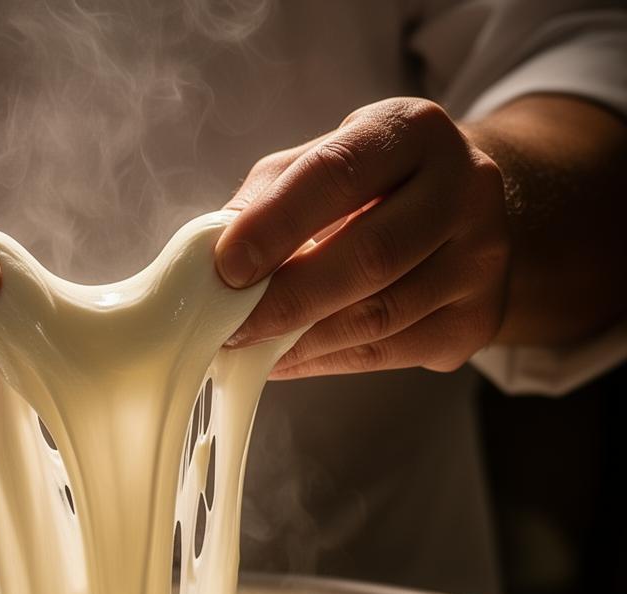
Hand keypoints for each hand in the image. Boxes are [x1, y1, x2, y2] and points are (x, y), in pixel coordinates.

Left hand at [215, 98, 510, 378]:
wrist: (461, 214)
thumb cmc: (369, 188)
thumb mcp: (319, 164)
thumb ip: (267, 200)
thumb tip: (213, 259)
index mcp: (413, 131)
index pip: (338, 174)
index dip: (276, 226)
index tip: (226, 269)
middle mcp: (464, 188)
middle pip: (369, 257)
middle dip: (287, 301)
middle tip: (232, 328)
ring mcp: (480, 258)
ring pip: (379, 317)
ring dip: (301, 342)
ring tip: (251, 349)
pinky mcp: (476, 319)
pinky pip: (388, 353)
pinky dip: (324, 362)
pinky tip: (287, 359)